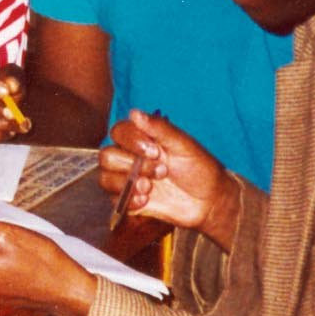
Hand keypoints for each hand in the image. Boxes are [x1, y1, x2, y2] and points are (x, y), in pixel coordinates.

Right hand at [102, 110, 238, 245]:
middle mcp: (131, 157)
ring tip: (150, 188)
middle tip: (161, 172)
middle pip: (107, 156)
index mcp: (143, 140)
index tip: (156, 151)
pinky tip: (147, 200)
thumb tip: (134, 112)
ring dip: (128, 184)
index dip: (131, 142)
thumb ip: (159, 128)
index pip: (118, 132)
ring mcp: (128, 179)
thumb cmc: (201, 169)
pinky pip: (113, 199)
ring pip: (104, 178)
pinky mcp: (127, 200)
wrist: (210, 202)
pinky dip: (129, 201)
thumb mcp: (184, 145)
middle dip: (133, 166)